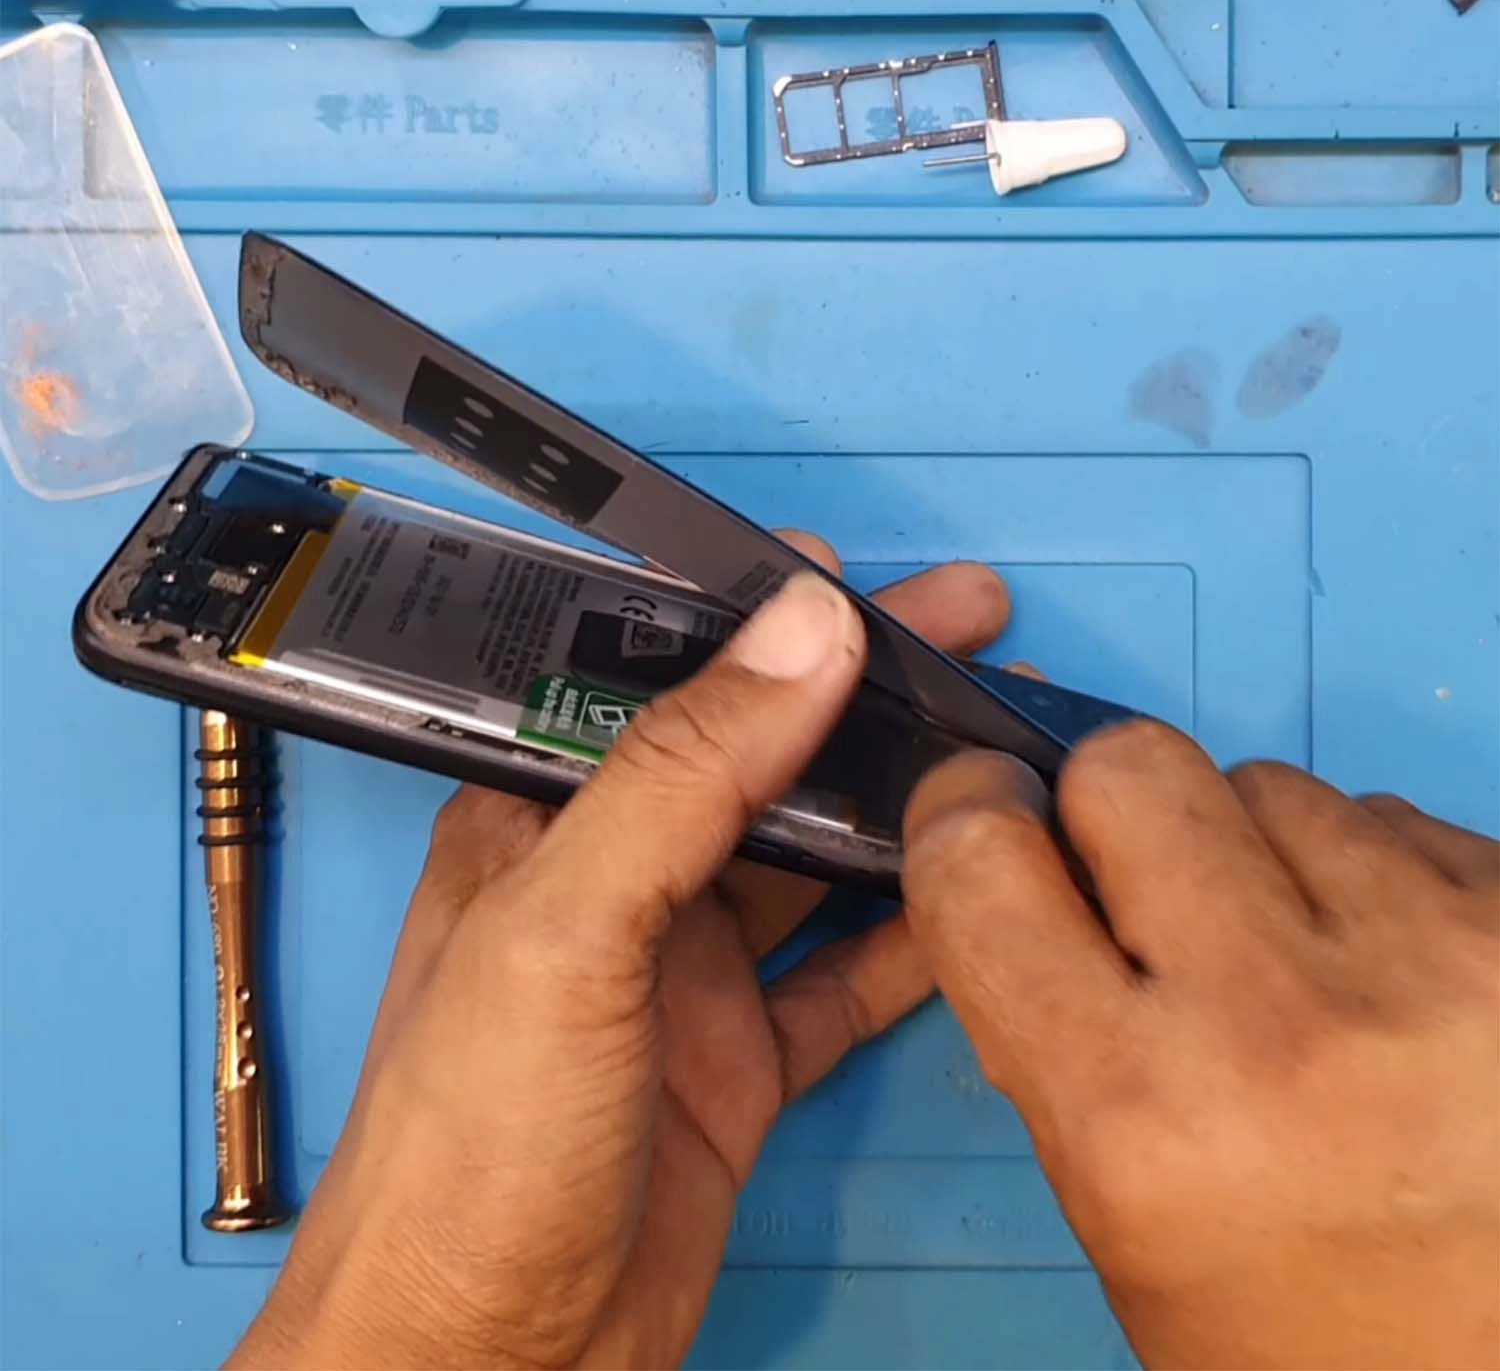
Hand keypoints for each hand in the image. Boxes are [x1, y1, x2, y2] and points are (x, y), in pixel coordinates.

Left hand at [229, 536, 1015, 1369]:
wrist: (480, 1370)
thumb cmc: (468, 1155)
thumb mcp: (569, 931)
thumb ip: (683, 775)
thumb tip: (798, 634)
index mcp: (544, 825)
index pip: (659, 681)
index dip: (750, 620)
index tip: (844, 574)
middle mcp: (618, 885)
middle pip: (756, 758)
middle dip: (855, 693)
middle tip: (962, 631)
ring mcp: (685, 975)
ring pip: (811, 860)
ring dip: (894, 803)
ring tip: (989, 737)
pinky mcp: (741, 1061)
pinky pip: (845, 978)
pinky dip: (911, 936)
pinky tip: (976, 892)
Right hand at [903, 723, 1499, 1370]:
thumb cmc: (1295, 1321)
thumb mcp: (1121, 1208)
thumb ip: (1051, 1021)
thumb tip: (1029, 846)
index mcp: (1137, 1120)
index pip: (980, 860)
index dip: (966, 810)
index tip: (992, 811)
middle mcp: (1282, 1023)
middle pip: (1131, 764)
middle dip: (1116, 811)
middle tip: (1154, 894)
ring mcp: (1434, 967)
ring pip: (1271, 784)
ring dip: (1260, 851)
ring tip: (1309, 968)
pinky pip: (1394, 822)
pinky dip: (1371, 876)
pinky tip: (1400, 980)